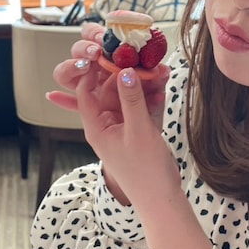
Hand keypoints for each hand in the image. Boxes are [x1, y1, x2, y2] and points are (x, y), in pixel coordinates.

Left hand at [48, 23, 176, 205]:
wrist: (162, 197)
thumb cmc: (145, 171)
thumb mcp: (139, 132)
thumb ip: (132, 100)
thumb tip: (125, 71)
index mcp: (96, 126)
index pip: (86, 91)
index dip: (94, 70)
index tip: (108, 51)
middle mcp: (107, 123)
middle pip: (111, 89)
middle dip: (126, 73)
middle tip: (141, 56)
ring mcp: (123, 124)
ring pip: (129, 95)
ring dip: (143, 82)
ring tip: (159, 69)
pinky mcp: (139, 127)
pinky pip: (142, 104)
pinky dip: (151, 95)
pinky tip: (162, 84)